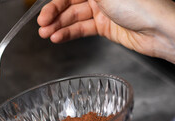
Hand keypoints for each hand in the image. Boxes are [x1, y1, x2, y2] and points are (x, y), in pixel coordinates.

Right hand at [37, 0, 174, 63]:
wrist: (158, 30)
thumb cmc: (139, 4)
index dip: (55, 2)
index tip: (43, 11)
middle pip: (70, 3)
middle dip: (54, 14)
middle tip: (42, 24)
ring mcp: (103, 11)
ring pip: (74, 18)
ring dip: (58, 26)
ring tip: (46, 34)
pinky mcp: (105, 27)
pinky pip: (82, 29)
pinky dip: (69, 34)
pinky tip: (58, 38)